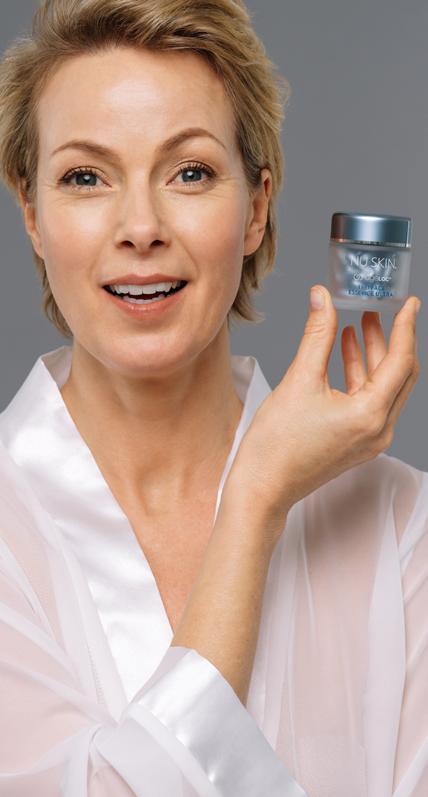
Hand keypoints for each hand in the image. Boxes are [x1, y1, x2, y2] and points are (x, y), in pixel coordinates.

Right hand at [224, 286, 420, 520]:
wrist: (263, 487)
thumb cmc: (276, 445)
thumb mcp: (298, 380)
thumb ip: (317, 335)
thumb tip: (322, 298)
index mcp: (370, 415)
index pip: (402, 361)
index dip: (405, 327)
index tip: (408, 303)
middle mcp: (379, 430)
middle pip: (399, 375)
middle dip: (390, 339)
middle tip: (379, 310)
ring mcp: (370, 439)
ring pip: (385, 388)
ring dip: (373, 356)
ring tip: (358, 325)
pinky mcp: (357, 442)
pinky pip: (370, 402)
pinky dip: (361, 376)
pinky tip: (346, 354)